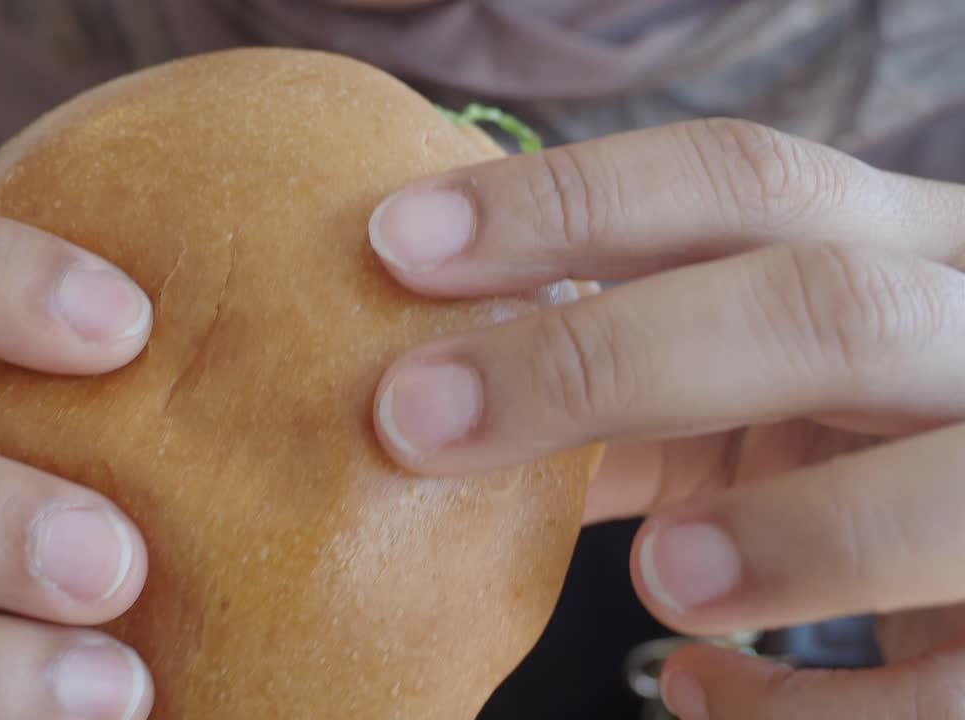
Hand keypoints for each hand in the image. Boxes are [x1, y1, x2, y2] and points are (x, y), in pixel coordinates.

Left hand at [367, 118, 964, 718]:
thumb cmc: (854, 437)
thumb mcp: (760, 384)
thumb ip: (631, 388)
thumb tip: (436, 397)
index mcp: (899, 250)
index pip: (741, 182)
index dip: (565, 201)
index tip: (399, 239)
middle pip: (821, 308)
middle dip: (601, 360)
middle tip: (417, 416)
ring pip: (941, 495)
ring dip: (781, 539)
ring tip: (662, 576)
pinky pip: (945, 690)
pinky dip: (815, 709)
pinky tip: (703, 694)